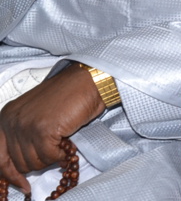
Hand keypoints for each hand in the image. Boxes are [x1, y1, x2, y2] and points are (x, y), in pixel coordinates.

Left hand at [0, 64, 104, 192]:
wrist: (87, 81)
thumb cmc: (66, 96)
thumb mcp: (34, 113)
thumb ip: (22, 134)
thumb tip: (21, 165)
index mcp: (6, 117)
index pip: (0, 157)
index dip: (10, 174)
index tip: (22, 184)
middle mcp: (12, 122)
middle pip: (19, 163)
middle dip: (39, 162)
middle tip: (54, 151)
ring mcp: (26, 126)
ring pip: (34, 162)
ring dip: (51, 158)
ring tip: (62, 142)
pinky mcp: (43, 130)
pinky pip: (50, 157)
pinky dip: (61, 154)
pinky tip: (67, 142)